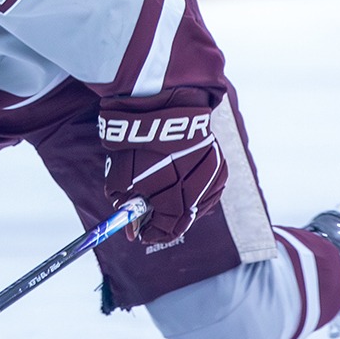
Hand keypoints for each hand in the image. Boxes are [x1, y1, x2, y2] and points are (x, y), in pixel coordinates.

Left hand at [99, 87, 227, 244]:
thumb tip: (130, 223)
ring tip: (165, 197)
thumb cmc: (138, 144)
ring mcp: (212, 180)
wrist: (163, 105)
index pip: (164, 231)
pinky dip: (195, 191)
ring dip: (181, 206)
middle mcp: (198, 196)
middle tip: (149, 217)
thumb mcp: (120, 179)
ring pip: (198, 205)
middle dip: (164, 221)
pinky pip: (209, 188)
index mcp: (175, 204)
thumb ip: (126, 205)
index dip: (150, 233)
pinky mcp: (219, 165)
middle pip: (182, 220)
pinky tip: (183, 185)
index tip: (140, 232)